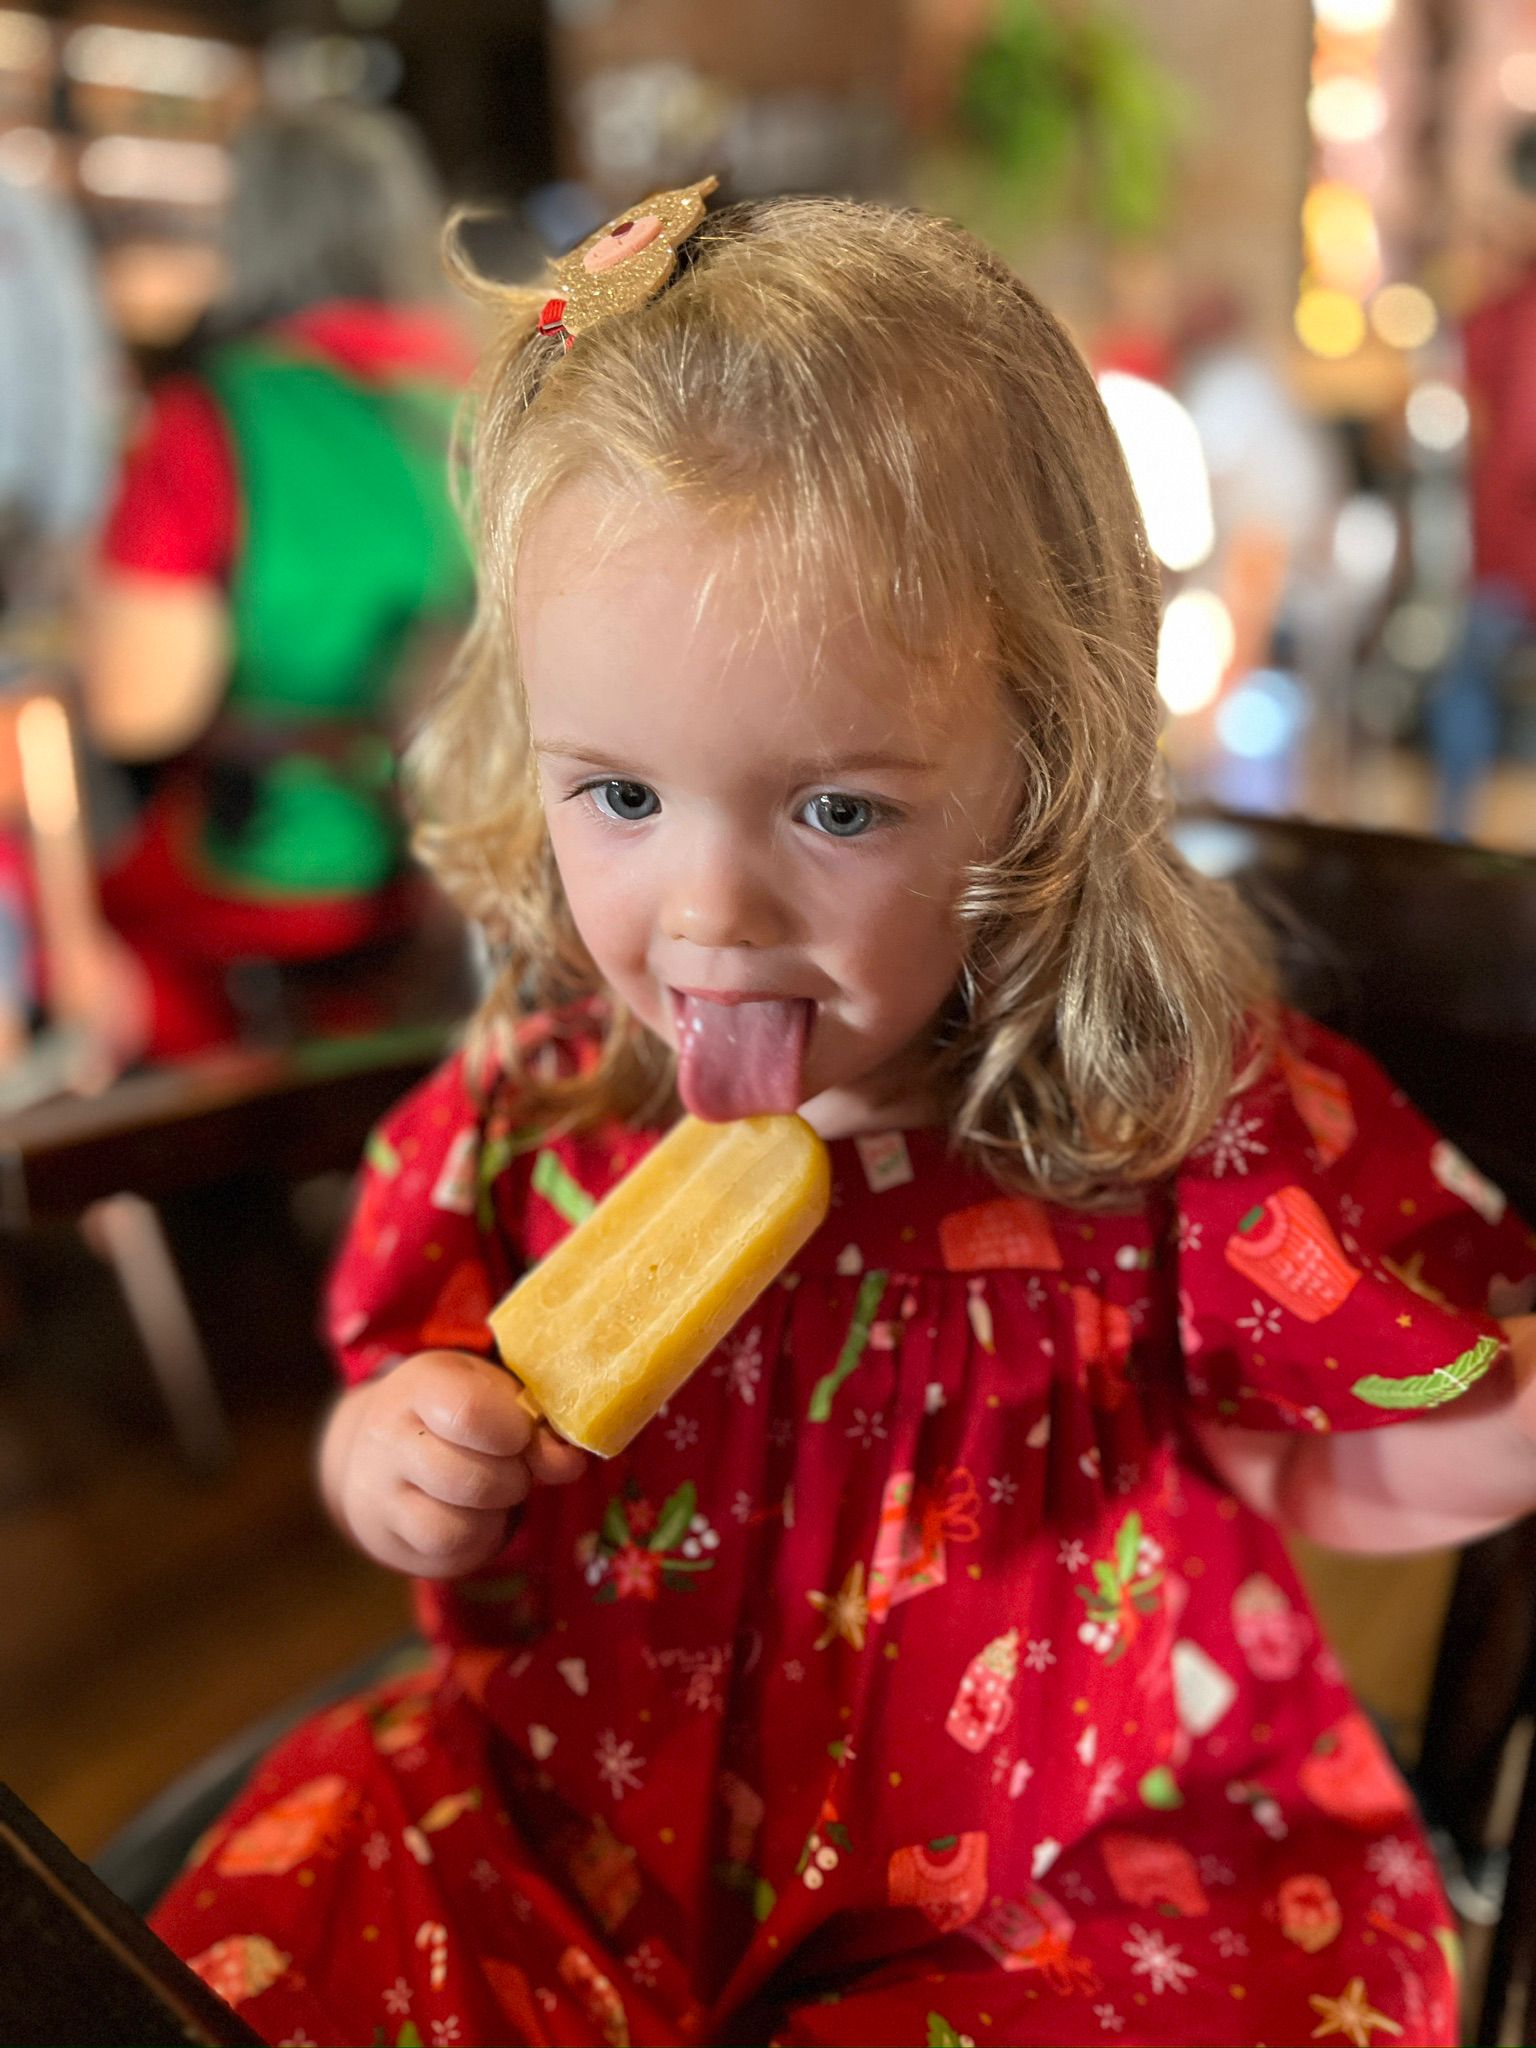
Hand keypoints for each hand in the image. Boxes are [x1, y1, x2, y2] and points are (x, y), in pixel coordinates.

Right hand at [320, 1349, 586, 1577]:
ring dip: (495, 1515)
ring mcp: (380, 1495)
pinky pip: (447, 1553)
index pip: (468, 1412)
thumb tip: (569, 1463)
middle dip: (513, 1479)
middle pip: (469, 1478)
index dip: (515, 1432)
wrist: (375, 1452)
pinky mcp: (390, 1541)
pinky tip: (477, 1517)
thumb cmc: (451, 1414)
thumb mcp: (491, 1394)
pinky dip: (479, 1539)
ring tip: (495, 1494)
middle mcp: (389, 1439)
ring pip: (455, 1527)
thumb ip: (535, 1423)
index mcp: (421, 1385)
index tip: (524, 1434)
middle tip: (515, 1467)